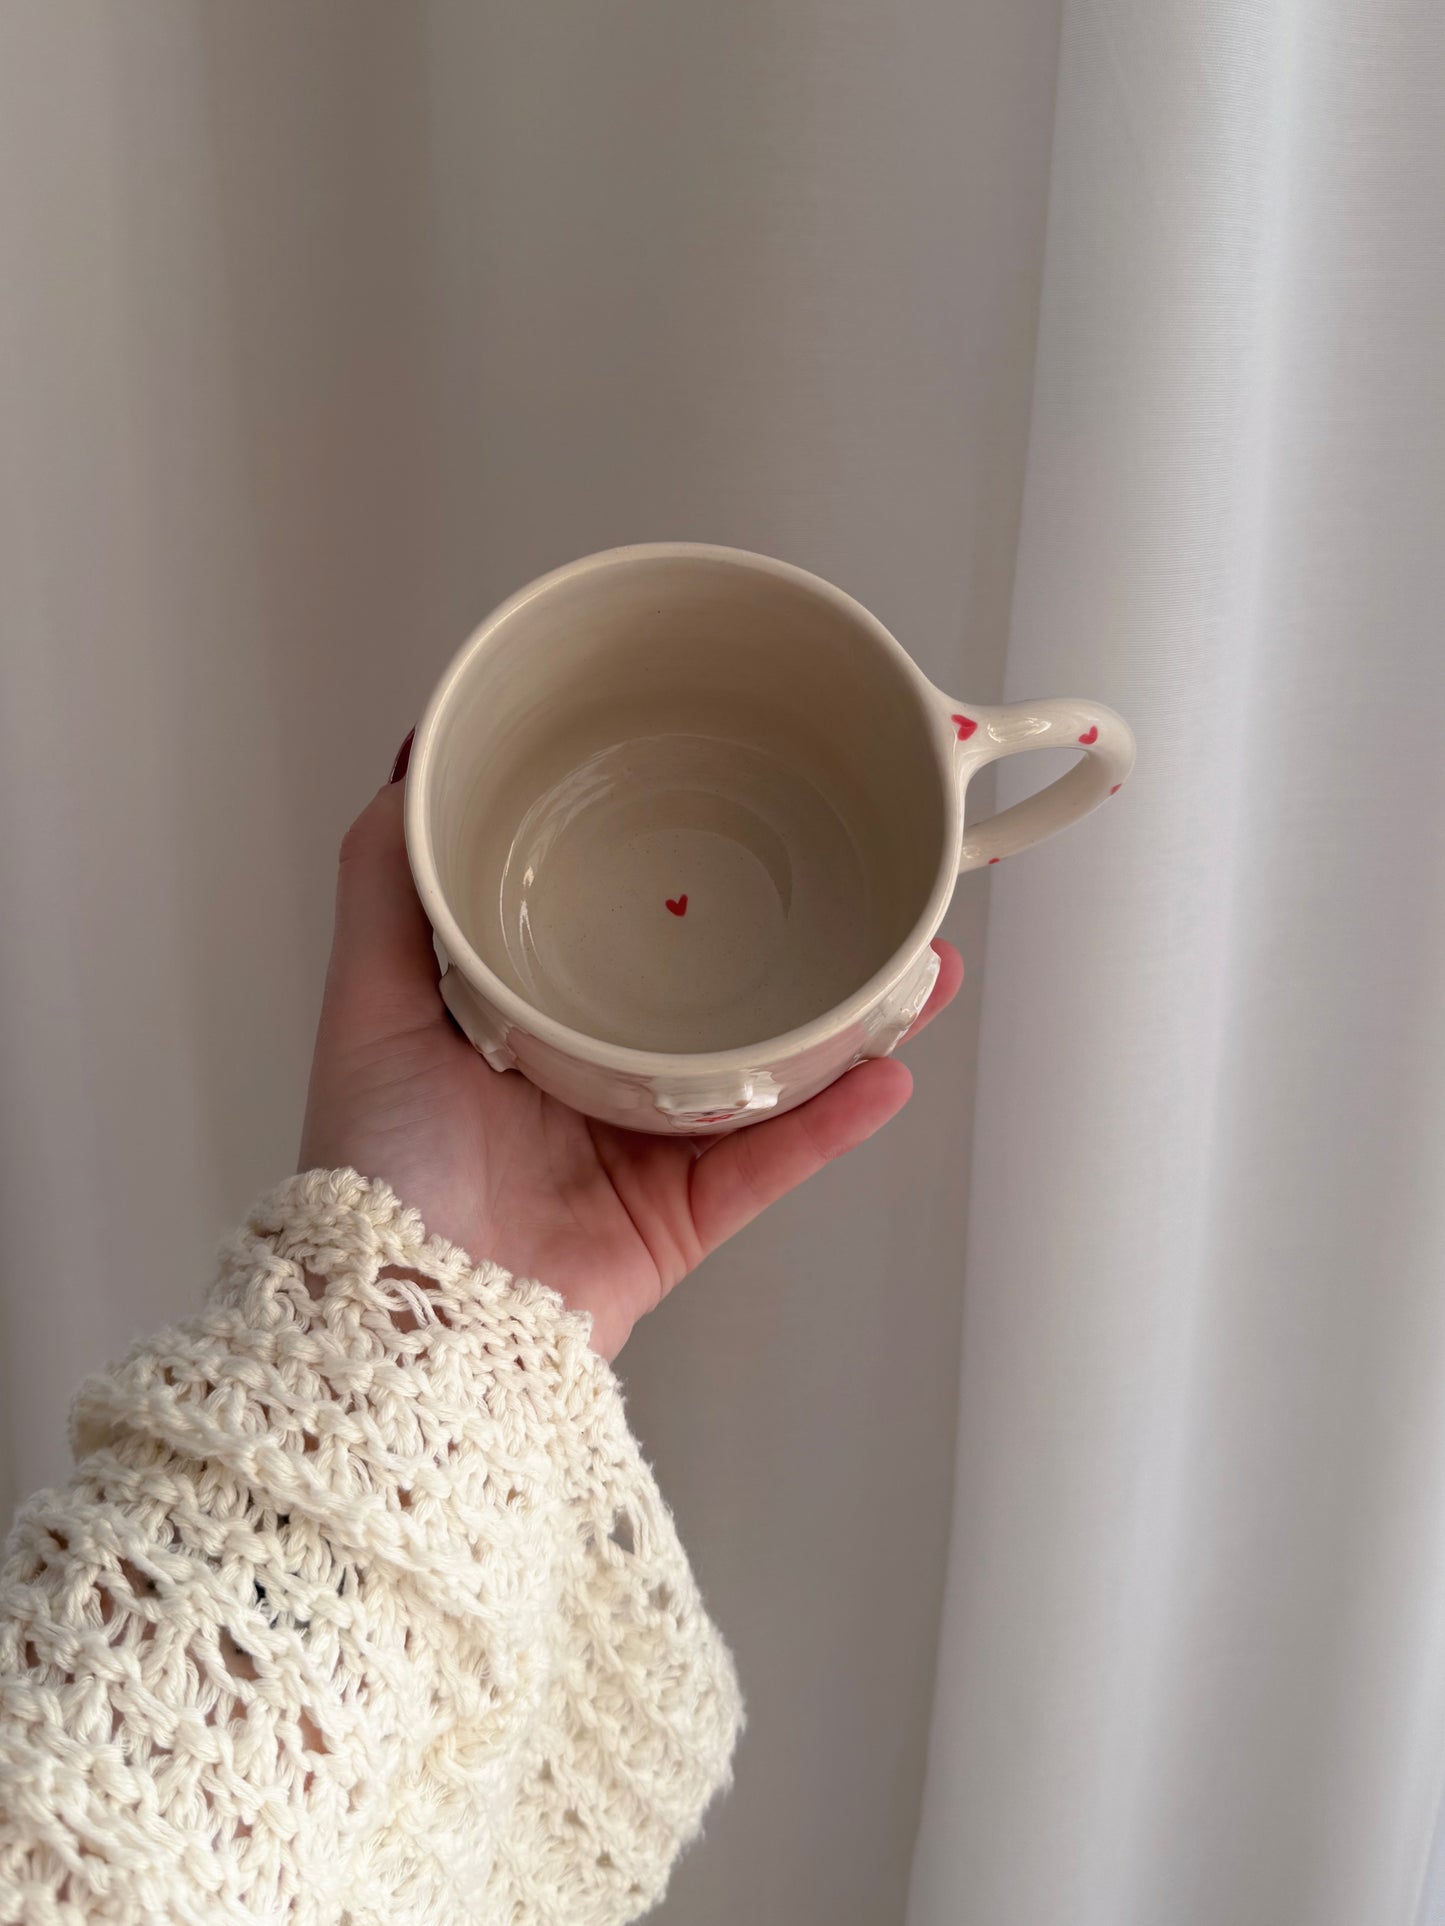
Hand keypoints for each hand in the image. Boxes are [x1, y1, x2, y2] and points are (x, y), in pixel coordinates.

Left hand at [299, 743, 962, 1358]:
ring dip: (848, 1024)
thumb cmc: (377, 1164)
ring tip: (922, 964)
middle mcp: (594, 1082)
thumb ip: (385, 888)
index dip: (675, 878)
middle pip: (715, 1000)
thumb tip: (413, 766)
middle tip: (861, 880)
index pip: (616, 937)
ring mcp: (647, 1152)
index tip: (728, 804)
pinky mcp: (684, 1219)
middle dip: (794, 945)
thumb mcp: (367, 1001)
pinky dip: (835, 1121)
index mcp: (525, 1028)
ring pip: (768, 1074)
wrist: (404, 1320)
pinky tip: (891, 1068)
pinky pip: (775, 1162)